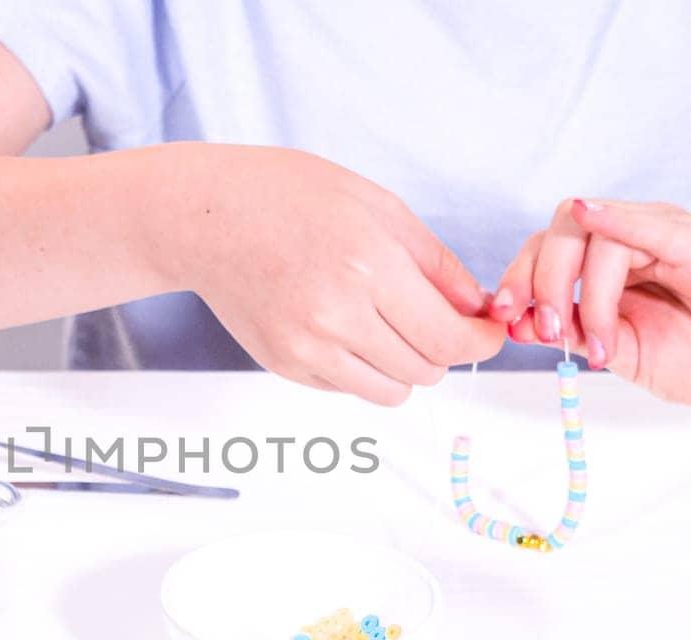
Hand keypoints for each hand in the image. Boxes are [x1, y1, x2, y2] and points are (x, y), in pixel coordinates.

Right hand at [165, 145, 505, 405]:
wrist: (203, 217)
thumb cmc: (288, 197)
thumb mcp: (377, 205)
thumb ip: (434, 262)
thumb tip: (476, 309)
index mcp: (367, 266)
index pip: (447, 339)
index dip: (480, 343)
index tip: (487, 333)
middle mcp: (335, 316)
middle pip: (425, 371)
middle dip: (443, 349)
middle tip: (436, 319)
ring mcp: (305, 348)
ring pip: (391, 391)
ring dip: (405, 366)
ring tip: (390, 325)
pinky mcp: (284, 365)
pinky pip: (350, 388)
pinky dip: (363, 368)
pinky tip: (346, 327)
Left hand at [498, 199, 690, 412]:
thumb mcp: (618, 352)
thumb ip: (574, 331)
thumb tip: (516, 322)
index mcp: (609, 260)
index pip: (546, 248)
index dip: (517, 278)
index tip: (503, 317)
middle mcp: (634, 238)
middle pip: (561, 231)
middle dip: (540, 281)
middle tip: (548, 332)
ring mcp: (668, 234)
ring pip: (596, 233)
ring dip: (583, 289)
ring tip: (602, 344)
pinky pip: (651, 224)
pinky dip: (617, 220)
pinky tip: (591, 219)